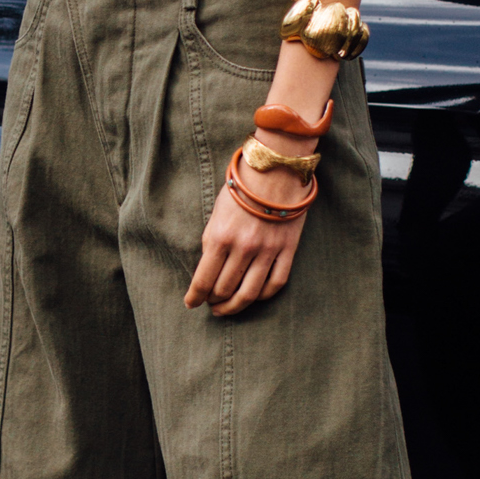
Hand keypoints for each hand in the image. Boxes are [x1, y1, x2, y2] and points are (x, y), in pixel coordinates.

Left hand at [185, 178, 306, 317]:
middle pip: (225, 290)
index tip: (191, 304)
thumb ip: (211, 244)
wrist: (276, 170)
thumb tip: (207, 274)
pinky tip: (253, 296)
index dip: (195, 297)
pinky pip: (275, 284)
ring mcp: (268, 250)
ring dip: (235, 306)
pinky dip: (262, 296)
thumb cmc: (241, 190)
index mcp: (220, 237)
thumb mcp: (216, 215)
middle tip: (210, 304)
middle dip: (214, 301)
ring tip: (227, 308)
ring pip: (249, 294)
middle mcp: (244, 247)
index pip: (204, 280)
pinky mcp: (288, 250)